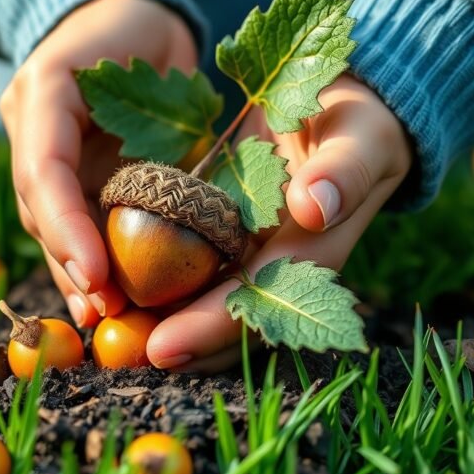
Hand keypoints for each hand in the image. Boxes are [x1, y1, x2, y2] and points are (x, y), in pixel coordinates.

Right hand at [0, 0, 197, 327]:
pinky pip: (67, 219)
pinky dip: (84, 258)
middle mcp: (29, 125)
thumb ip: (155, 126)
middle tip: (103, 312)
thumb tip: (183, 211)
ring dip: (73, 271)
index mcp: (44, 90)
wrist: (120, 17)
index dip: (67, 225)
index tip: (97, 276)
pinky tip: (98, 296)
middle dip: (70, 261)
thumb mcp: (157, 62)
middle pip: (41, 206)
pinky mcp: (60, 169)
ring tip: (100, 315)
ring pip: (49, 221)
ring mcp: (37, 149)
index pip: (45, 168)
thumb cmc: (142, 34)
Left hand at [146, 73, 413, 372]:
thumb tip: (314, 206)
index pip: (259, 302)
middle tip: (119, 358)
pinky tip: (120, 292)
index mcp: (314, 253)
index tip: (163, 349)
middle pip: (227, 318)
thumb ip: (345, 170)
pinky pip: (195, 266)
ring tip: (111, 338)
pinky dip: (162, 283)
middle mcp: (280, 265)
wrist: (351, 115)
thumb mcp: (362, 138)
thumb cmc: (360, 125)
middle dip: (178, 342)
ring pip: (207, 300)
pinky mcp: (231, 232)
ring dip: (164, 322)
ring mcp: (254, 251)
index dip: (212, 327)